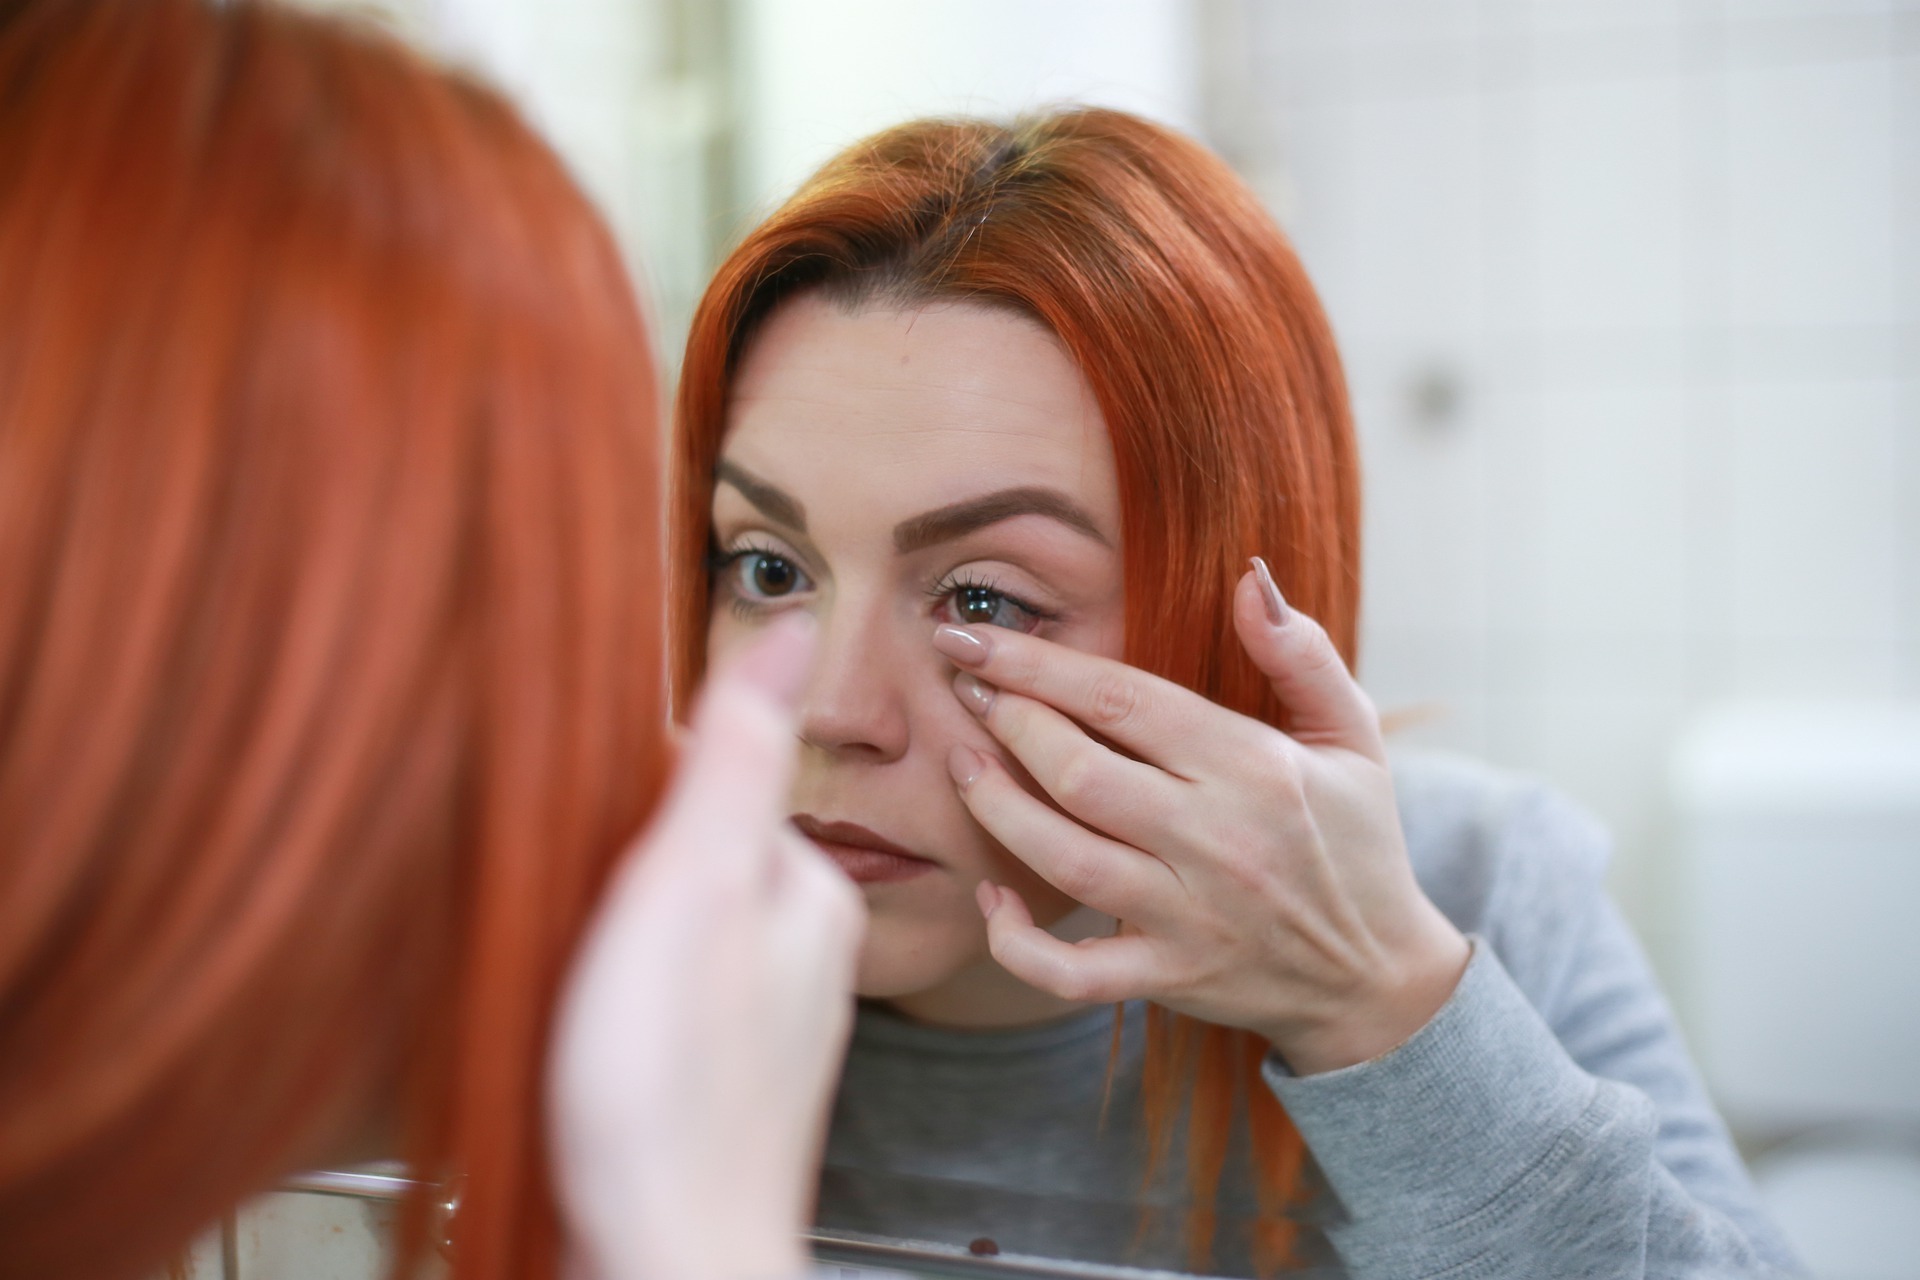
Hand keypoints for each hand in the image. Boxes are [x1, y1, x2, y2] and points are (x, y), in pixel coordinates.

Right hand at [547, 614, 865, 1279]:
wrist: (663, 1258)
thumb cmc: (667, 1089)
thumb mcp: (691, 884)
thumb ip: (734, 760)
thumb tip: (789, 630)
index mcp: (807, 890)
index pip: (716, 784)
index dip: (631, 799)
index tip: (580, 833)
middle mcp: (802, 951)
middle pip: (695, 857)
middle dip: (623, 868)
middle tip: (569, 913)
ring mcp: (760, 1021)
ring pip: (674, 931)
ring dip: (612, 935)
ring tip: (572, 975)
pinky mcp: (713, 1080)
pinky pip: (660, 1001)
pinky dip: (615, 1001)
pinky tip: (583, 1031)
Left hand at [938, 560, 1467, 1075]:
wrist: (1378, 977)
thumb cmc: (1356, 841)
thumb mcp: (1353, 735)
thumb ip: (1301, 653)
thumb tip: (1251, 578)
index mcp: (1254, 767)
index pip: (1125, 701)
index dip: (1038, 665)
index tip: (975, 637)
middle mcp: (1216, 840)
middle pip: (1080, 773)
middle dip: (1007, 722)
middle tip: (962, 686)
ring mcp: (1189, 916)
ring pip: (1064, 860)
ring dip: (995, 809)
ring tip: (957, 763)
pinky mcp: (1168, 976)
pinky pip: (1073, 971)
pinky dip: (1017, 943)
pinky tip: (989, 898)